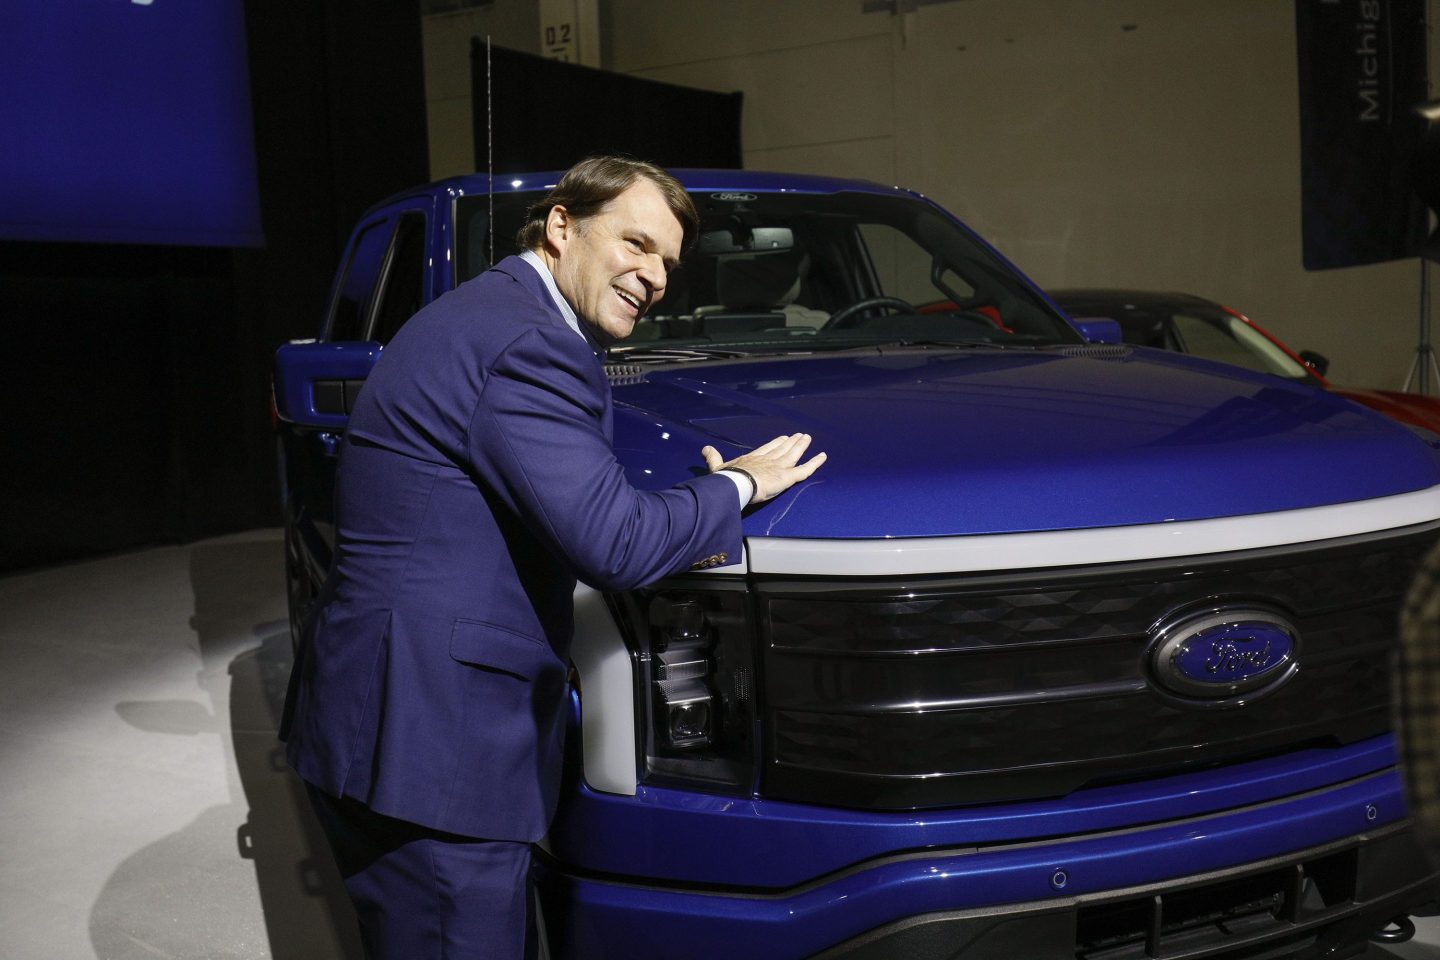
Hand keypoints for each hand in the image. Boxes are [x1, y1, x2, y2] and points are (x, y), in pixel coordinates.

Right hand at [702, 433, 826, 503]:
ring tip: (808, 438)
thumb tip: (705, 449)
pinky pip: (805, 469)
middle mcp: (768, 460)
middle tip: (800, 436)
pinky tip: (823, 456)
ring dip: (801, 446)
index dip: (776, 443)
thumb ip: (713, 458)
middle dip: (791, 442)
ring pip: (794, 455)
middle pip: (782, 449)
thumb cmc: (727, 479)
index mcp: (753, 458)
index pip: (767, 449)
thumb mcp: (718, 468)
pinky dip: (815, 463)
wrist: (736, 484)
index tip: (782, 437)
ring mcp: (779, 467)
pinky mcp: (787, 476)